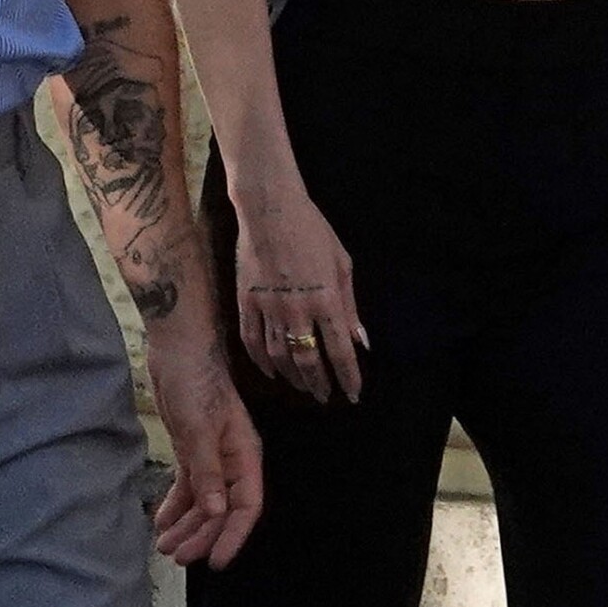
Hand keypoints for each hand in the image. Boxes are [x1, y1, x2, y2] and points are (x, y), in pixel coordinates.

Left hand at [147, 329, 262, 568]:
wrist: (176, 349)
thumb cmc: (195, 381)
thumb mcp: (199, 427)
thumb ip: (207, 470)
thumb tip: (217, 511)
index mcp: (244, 454)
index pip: (246, 505)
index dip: (234, 535)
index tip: (215, 561)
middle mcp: (231, 460)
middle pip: (221, 509)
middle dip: (201, 535)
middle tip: (176, 557)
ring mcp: (210, 456)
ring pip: (203, 501)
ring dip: (186, 524)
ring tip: (163, 546)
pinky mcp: (191, 450)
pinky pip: (187, 486)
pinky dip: (176, 505)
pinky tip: (162, 522)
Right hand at [234, 184, 364, 402]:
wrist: (269, 209)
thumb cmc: (312, 230)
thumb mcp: (342, 263)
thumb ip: (350, 306)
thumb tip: (360, 341)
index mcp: (327, 299)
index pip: (340, 351)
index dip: (349, 378)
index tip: (353, 395)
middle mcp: (298, 310)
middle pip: (309, 361)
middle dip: (319, 385)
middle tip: (325, 397)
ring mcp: (269, 308)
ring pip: (280, 357)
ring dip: (293, 377)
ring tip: (302, 387)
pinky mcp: (246, 302)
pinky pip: (252, 341)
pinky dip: (261, 361)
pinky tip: (271, 371)